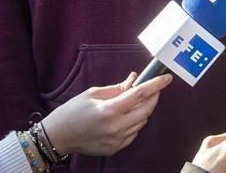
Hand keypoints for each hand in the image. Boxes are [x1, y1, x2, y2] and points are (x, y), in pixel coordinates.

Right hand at [40, 71, 171, 156]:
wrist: (58, 136)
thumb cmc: (72, 111)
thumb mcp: (93, 93)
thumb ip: (117, 88)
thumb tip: (135, 79)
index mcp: (109, 110)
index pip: (140, 95)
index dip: (156, 85)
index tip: (167, 78)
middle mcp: (116, 127)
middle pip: (146, 110)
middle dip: (153, 97)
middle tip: (153, 88)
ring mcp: (116, 140)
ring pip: (142, 122)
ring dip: (143, 110)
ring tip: (133, 102)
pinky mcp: (115, 148)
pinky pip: (134, 133)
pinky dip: (134, 123)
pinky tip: (125, 117)